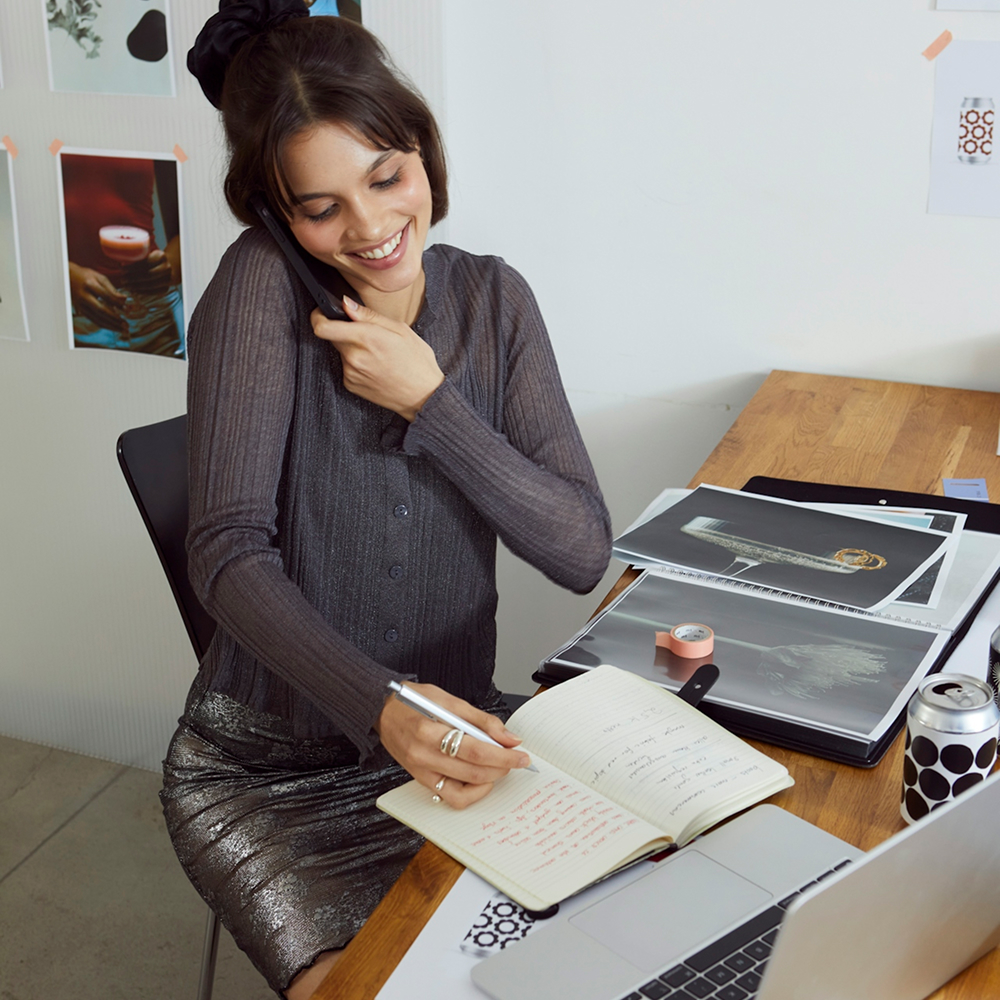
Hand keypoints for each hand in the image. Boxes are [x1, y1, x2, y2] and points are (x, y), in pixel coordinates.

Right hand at [68, 262, 126, 332]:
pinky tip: (115, 328)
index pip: (106, 296)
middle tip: (127, 325)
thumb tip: (125, 299)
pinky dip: (105, 325)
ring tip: (124, 330)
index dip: (118, 304)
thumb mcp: (100, 278)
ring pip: (97, 318)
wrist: (67, 277)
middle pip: (100, 310)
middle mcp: (84, 296)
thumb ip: (113, 289)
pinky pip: (94, 320)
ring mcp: (81, 304)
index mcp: (90, 284)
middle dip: (115, 319)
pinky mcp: (81, 310)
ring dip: (111, 326)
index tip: (128, 310)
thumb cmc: (88, 276)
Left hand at [122, 249, 172, 293]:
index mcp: (161, 256)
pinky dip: (142, 292)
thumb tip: (119, 263)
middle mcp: (167, 267)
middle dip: (133, 278)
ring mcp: (168, 279)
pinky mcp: (166, 288)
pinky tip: (134, 291)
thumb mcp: (147, 254)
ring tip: (126, 286)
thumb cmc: (152, 260)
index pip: (145, 263)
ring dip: (136, 286)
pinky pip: (153, 292)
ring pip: (151, 285)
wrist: (169, 267)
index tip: (121, 268)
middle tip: (122, 279)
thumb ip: (137, 257)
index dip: (132, 267)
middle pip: (148, 274)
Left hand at [311, 296, 443, 420]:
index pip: (322, 326)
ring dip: (352, 348)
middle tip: (365, 334)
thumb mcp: (400, 330)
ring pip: (341, 351)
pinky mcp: (350, 385)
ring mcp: (351, 373)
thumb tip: (347, 304)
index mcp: (366, 338)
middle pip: (332, 336)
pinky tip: (375, 367)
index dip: (318, 316)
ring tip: (377, 354)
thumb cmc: (417, 362)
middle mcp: (354, 357)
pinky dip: (356, 363)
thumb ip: (369, 315)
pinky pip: (346, 366)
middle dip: (343, 330)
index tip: (323, 312)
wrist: (423, 396)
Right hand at [375, 683, 531, 808]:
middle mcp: (422, 756)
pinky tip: (478, 777)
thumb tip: (509, 737)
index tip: (521, 754)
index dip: (504, 755)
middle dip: (502, 768)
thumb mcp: (449, 700)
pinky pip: (450, 796)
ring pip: (464, 790)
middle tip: (516, 759)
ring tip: (498, 767)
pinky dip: (470, 790)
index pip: (476, 751)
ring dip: (489, 781)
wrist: (381, 711)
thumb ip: (481, 720)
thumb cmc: (412, 701)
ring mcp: (420, 772)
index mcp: (429, 731)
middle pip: (473, 772)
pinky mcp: (421, 780)